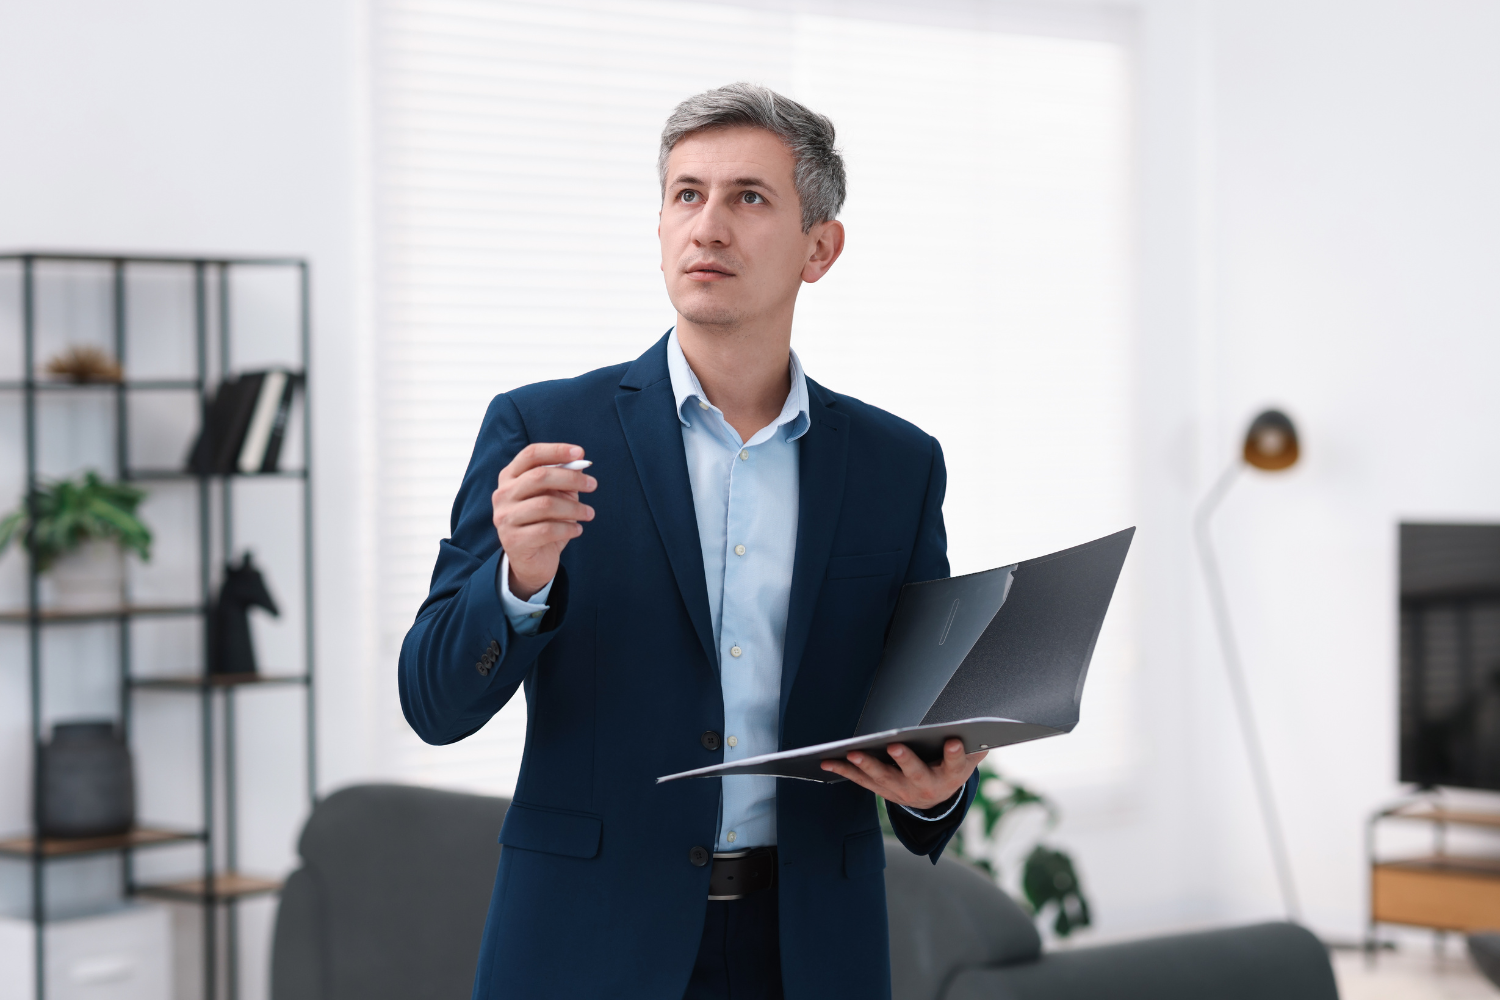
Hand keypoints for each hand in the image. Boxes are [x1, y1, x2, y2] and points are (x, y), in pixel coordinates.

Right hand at [492, 443, 596, 599]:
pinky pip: (547, 529)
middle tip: (593, 484)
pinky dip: (568, 528)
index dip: (556, 450)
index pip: (531, 455)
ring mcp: (505, 518)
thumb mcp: (555, 497)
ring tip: (590, 513)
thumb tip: (581, 462)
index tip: (581, 453)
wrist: (532, 561)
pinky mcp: (513, 541)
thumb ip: (563, 479)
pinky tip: (578, 530)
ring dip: (574, 508)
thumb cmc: (544, 522)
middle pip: (539, 477)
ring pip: (546, 504)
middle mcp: (502, 495)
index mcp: (509, 477)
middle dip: (571, 478)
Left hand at [818, 739, 985, 810]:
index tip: (954, 742)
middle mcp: (928, 786)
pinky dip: (847, 771)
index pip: (957, 763)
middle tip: (895, 747)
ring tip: (854, 753)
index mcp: (952, 774)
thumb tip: (984, 723)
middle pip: (916, 774)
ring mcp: (904, 791)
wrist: (938, 800)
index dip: (955, 754)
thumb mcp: (971, 755)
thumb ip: (975, 741)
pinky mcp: (885, 791)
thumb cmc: (952, 766)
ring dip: (868, 766)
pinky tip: (829, 760)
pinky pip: (864, 781)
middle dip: (905, 761)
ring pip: (885, 779)